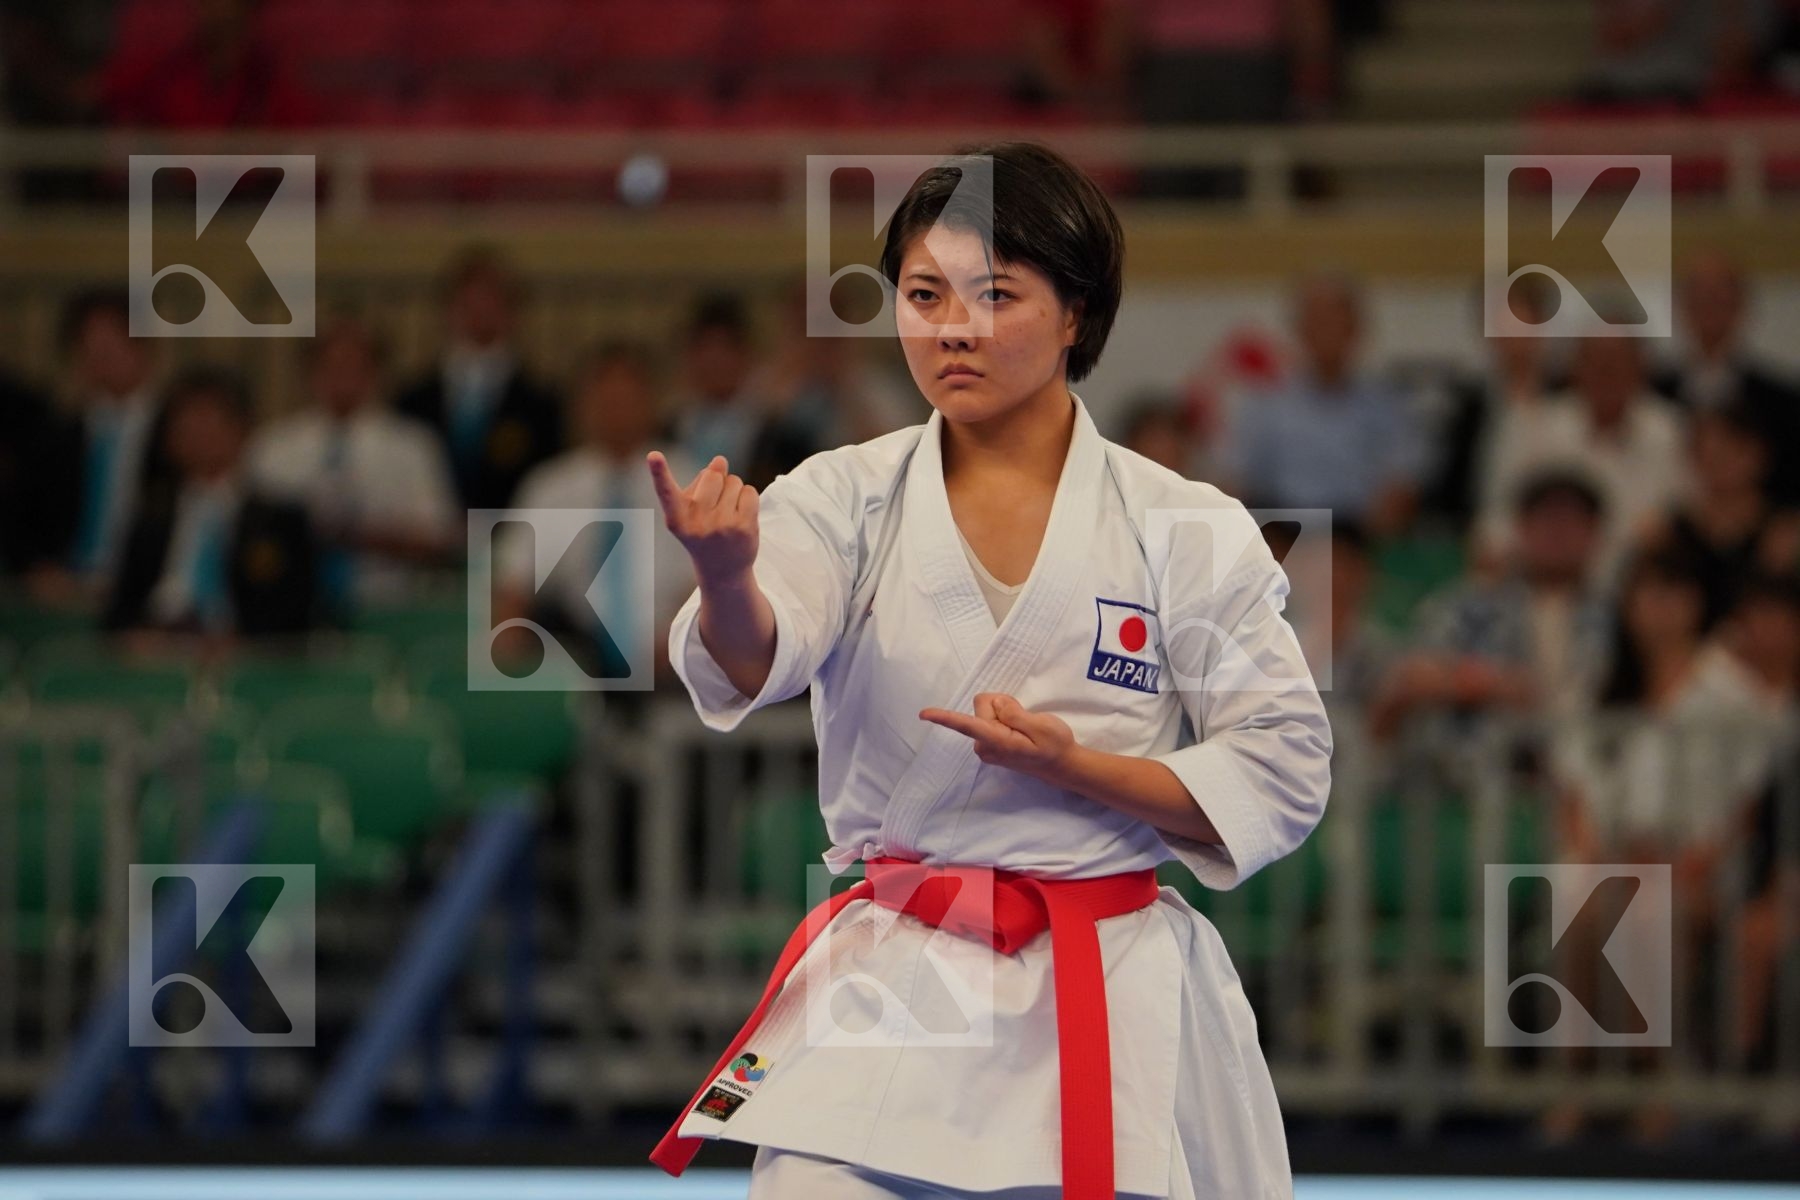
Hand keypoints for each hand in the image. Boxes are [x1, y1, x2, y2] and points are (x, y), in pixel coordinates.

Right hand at [647, 451, 758, 587]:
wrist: (723, 571)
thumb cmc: (704, 532)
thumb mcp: (693, 511)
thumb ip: (702, 483)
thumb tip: (719, 461)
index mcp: (676, 518)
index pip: (666, 491)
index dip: (658, 472)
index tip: (652, 456)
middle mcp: (696, 523)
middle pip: (712, 475)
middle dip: (717, 480)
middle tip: (716, 504)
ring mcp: (721, 526)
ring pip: (733, 481)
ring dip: (734, 490)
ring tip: (728, 512)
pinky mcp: (744, 528)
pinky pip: (749, 492)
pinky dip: (748, 497)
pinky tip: (741, 515)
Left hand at [919, 692, 1076, 782]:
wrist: (1062, 764)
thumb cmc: (1055, 745)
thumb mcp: (1041, 726)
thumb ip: (1015, 714)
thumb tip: (995, 704)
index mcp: (996, 741)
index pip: (966, 725)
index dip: (945, 718)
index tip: (924, 714)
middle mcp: (984, 746)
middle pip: (982, 706)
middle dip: (1002, 705)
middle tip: (1024, 718)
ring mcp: (985, 746)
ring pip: (987, 711)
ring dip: (1005, 712)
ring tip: (1024, 726)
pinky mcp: (989, 744)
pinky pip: (990, 719)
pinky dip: (1004, 718)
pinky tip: (1018, 730)